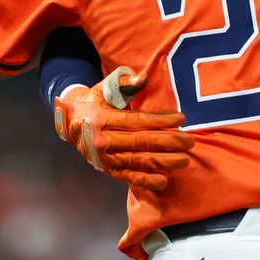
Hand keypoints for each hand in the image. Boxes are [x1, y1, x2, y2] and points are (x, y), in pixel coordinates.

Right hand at [53, 66, 193, 190]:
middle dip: (168, 142)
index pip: (136, 121)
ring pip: (137, 162)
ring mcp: (105, 158)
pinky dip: (146, 181)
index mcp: (101, 119)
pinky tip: (164, 181)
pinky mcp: (107, 170)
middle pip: (140, 143)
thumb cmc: (93, 102)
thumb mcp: (103, 87)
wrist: (69, 123)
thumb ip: (123, 81)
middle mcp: (102, 141)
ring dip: (163, 163)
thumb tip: (143, 78)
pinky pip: (128, 177)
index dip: (160, 120)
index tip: (181, 119)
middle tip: (190, 141)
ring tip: (184, 160)